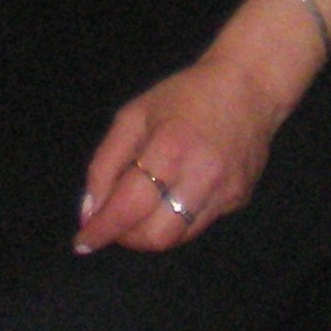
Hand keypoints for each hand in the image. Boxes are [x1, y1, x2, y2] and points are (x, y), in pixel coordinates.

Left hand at [75, 53, 290, 253]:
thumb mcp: (133, 117)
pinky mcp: (239, 201)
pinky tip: (170, 196)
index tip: (83, 242)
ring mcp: (225, 193)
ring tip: (138, 210)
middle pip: (157, 236)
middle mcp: (202, 177)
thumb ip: (105, 164)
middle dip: (127, 238)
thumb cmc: (183, 96)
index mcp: (170, 148)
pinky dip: (175, 220)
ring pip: (179, 238)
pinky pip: (198, 225)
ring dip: (150, 233)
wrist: (248, 89)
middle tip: (113, 224)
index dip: (103, 229)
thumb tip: (90, 211)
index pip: (130, 206)